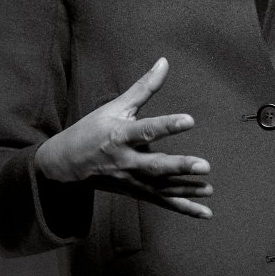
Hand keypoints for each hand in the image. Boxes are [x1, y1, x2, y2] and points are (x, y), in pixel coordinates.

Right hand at [35, 58, 213, 217]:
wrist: (65, 165)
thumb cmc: (91, 130)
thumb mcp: (115, 107)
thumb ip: (143, 87)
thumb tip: (164, 62)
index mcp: (120, 135)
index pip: (147, 130)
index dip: (168, 125)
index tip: (190, 120)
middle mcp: (126, 161)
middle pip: (155, 166)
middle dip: (179, 167)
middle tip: (204, 166)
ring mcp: (131, 180)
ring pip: (161, 187)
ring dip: (185, 190)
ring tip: (209, 188)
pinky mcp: (136, 192)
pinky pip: (162, 202)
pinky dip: (184, 208)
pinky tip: (205, 213)